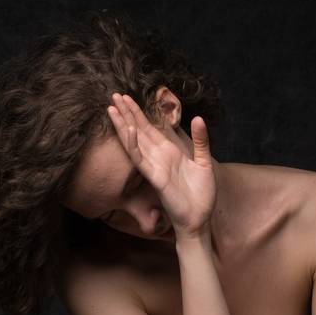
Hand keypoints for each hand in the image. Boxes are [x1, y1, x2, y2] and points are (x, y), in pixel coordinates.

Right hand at [106, 92, 215, 236]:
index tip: (127, 98)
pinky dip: (133, 144)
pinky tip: (127, 130)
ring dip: (123, 125)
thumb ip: (201, 140)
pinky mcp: (154, 178)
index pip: (149, 128)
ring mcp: (154, 167)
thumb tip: (198, 117)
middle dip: (126, 113)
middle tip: (113, 95)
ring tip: (112, 108)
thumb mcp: (204, 162)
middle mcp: (158, 157)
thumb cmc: (201, 195)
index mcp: (168, 152)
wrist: (199, 219)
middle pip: (138, 131)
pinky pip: (140, 159)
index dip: (137, 113)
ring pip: (134, 142)